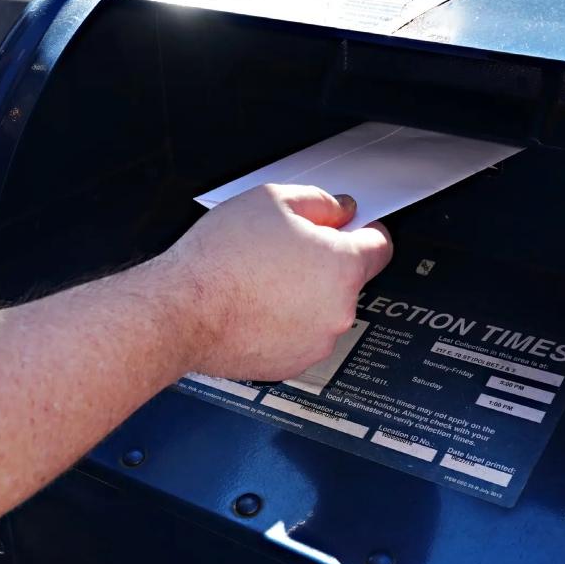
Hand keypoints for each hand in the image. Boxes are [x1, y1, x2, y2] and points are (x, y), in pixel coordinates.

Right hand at [162, 184, 392, 379]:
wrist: (183, 311)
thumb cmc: (220, 260)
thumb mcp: (273, 200)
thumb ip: (320, 202)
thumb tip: (339, 210)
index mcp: (343, 266)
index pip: (380, 247)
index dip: (365, 233)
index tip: (352, 231)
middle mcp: (339, 309)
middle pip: (348, 279)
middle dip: (324, 264)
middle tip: (283, 252)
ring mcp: (317, 341)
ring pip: (323, 310)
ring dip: (304, 296)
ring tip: (262, 281)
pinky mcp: (293, 363)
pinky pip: (300, 336)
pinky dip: (285, 323)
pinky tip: (255, 306)